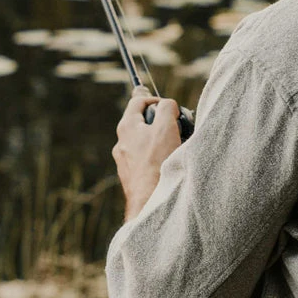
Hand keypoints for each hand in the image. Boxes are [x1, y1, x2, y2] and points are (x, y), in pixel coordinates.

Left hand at [113, 86, 182, 220]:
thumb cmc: (158, 161)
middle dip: (159, 121)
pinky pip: (144, 159)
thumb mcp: (166, 126)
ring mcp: (125, 161)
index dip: (155, 99)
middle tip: (176, 127)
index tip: (169, 106)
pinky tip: (167, 164)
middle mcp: (121, 142)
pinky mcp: (131, 176)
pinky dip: (156, 157)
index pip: (138, 101)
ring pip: (143, 142)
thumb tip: (167, 105)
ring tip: (175, 148)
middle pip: (141, 122)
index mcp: (127, 126)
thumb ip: (166, 108)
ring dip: (158, 140)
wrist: (150, 199)